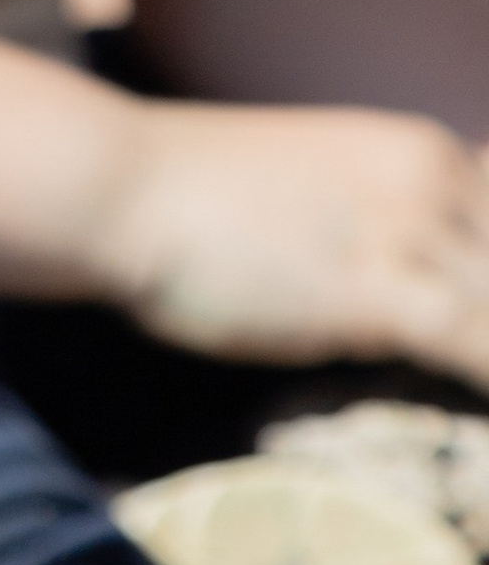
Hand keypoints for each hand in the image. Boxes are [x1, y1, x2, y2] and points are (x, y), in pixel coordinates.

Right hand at [102, 98, 488, 389]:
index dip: (487, 285)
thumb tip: (416, 305)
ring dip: (488, 355)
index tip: (472, 325)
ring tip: (476, 398)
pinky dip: (488, 382)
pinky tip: (481, 412)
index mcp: (422, 152)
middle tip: (469, 367)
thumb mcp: (310, 193)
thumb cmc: (185, 196)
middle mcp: (433, 179)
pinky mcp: (378, 289)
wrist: (113, 185)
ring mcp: (410, 230)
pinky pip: (479, 344)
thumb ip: (375, 230)